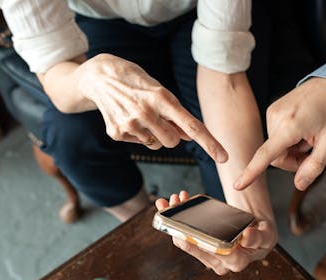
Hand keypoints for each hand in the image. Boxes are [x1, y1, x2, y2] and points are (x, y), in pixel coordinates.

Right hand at [77, 54, 226, 161]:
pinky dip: (138, 134)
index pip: (192, 126)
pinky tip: (128, 118)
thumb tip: (189, 136)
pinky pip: (140, 143)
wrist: (100, 76)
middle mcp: (146, 112)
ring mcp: (130, 124)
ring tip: (142, 115)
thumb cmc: (138, 83)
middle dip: (172, 135)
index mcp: (162, 98)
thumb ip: (176, 115)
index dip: (210, 143)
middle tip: (160, 119)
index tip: (224, 157)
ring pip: (157, 145)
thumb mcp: (160, 91)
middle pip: (173, 142)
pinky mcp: (116, 133)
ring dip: (155, 134)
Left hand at [155, 191, 277, 274]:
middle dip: (183, 229)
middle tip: (174, 212)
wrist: (255, 232)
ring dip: (176, 220)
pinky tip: (171, 204)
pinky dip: (177, 219)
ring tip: (171, 202)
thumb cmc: (261, 234)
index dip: (207, 247)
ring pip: (187, 241)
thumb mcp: (266, 235)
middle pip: (198, 248)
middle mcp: (220, 263)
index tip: (196, 235)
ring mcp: (208, 256)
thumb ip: (258, 238)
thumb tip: (246, 236)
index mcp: (238, 261)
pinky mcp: (200, 247)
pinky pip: (184, 235)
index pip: (220, 257)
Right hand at [234, 77, 325, 190]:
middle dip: (292, 161)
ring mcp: (271, 113)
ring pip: (275, 149)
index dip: (252, 172)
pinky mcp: (270, 111)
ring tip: (307, 136)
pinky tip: (300, 130)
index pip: (266, 154)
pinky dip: (287, 140)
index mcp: (291, 125)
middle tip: (311, 152)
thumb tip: (299, 185)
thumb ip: (314, 166)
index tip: (238, 185)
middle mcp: (276, 117)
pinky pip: (274, 137)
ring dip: (291, 150)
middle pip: (276, 157)